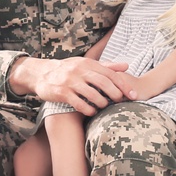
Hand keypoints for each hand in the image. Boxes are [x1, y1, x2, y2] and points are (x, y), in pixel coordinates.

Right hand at [12, 56, 133, 115]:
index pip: (110, 74)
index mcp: (87, 63)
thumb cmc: (68, 70)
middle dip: (115, 94)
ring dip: (102, 103)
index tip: (134, 95)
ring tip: (105, 107)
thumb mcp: (86, 64)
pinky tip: (92, 112)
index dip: (124, 85)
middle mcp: (79, 71)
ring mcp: (69, 82)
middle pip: (103, 83)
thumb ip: (106, 66)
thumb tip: (126, 66)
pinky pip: (78, 103)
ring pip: (92, 94)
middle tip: (121, 102)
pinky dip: (88, 109)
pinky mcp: (61, 92)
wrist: (41, 73)